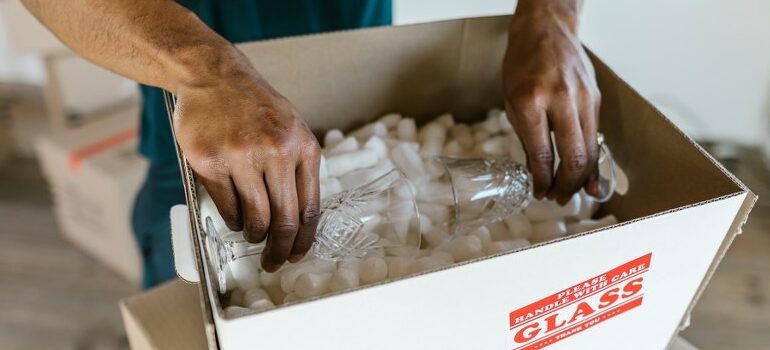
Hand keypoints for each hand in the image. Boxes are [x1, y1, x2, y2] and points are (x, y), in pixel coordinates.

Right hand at [173, 49, 320, 271]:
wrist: (215, 77)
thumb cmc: (256, 107)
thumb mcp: (292, 129)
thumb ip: (300, 168)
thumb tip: (302, 219)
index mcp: (303, 147)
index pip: (310, 208)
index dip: (305, 240)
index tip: (297, 255)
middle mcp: (276, 152)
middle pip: (284, 221)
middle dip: (279, 250)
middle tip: (272, 261)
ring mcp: (241, 157)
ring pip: (255, 219)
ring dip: (254, 235)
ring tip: (252, 234)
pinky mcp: (210, 163)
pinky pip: (227, 208)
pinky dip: (233, 220)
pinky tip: (235, 217)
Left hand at [503, 0, 600, 204]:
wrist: (546, 30)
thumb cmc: (522, 65)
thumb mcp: (511, 101)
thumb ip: (526, 138)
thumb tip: (537, 174)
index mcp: (531, 102)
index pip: (542, 153)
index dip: (542, 180)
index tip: (539, 193)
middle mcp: (561, 100)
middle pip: (574, 156)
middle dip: (566, 185)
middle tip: (558, 199)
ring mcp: (583, 98)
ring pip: (591, 149)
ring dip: (582, 177)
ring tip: (572, 193)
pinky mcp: (595, 98)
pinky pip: (596, 136)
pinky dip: (593, 160)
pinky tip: (589, 177)